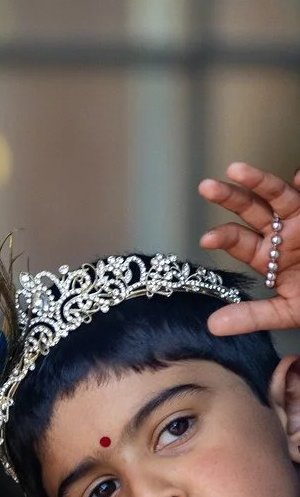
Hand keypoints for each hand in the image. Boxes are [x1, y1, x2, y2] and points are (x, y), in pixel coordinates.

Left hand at [197, 161, 299, 335]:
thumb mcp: (287, 311)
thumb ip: (252, 316)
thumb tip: (213, 326)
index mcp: (266, 256)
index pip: (239, 242)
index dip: (223, 237)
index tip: (207, 238)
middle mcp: (279, 233)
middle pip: (250, 210)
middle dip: (229, 198)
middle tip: (206, 188)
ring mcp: (299, 218)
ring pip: (276, 195)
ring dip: (258, 181)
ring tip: (236, 170)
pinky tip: (297, 176)